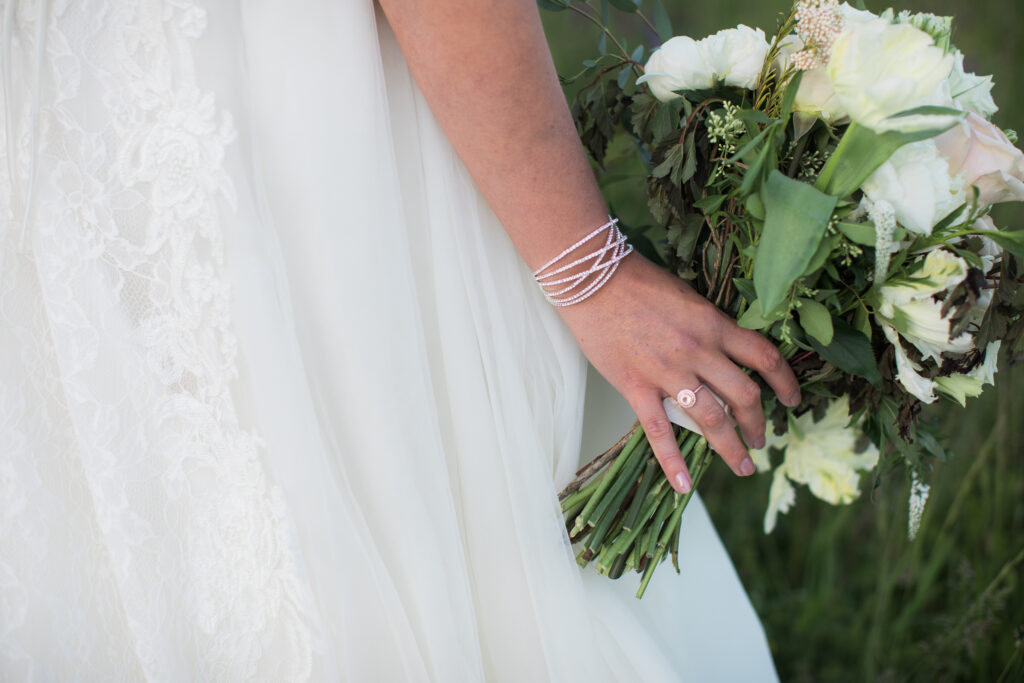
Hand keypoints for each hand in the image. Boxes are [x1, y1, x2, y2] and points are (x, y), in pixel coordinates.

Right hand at [556, 252, 801, 492]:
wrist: (592, 277)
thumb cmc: (635, 280)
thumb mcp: (686, 296)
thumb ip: (706, 326)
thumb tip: (722, 352)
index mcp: (713, 324)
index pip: (763, 357)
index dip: (785, 382)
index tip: (792, 399)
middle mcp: (698, 350)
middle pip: (744, 395)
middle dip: (758, 424)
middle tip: (761, 441)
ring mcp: (667, 371)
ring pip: (712, 418)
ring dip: (731, 447)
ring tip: (742, 465)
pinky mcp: (636, 386)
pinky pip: (659, 431)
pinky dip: (673, 461)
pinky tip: (684, 485)